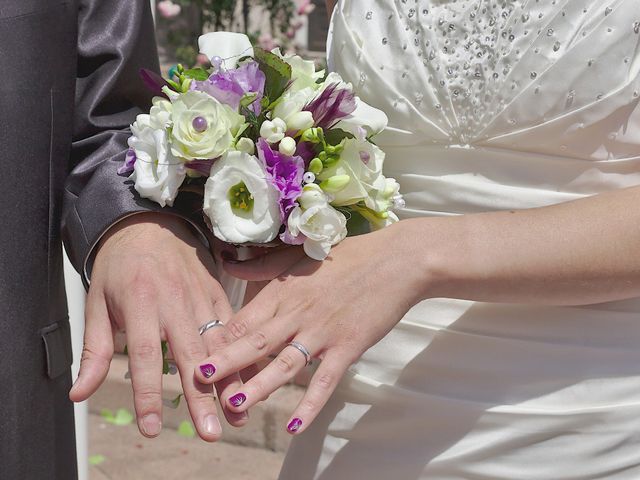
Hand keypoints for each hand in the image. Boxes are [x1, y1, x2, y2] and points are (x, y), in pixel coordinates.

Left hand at [69, 213, 247, 440]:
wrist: (149, 222)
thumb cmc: (118, 266)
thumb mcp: (96, 303)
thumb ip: (93, 351)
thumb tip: (79, 394)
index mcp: (139, 303)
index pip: (143, 357)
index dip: (148, 395)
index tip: (152, 429)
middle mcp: (174, 301)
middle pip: (190, 355)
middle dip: (202, 397)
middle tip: (210, 432)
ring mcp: (200, 296)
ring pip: (218, 344)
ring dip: (230, 380)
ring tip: (237, 413)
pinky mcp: (217, 292)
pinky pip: (231, 327)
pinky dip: (240, 354)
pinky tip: (249, 378)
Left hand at [194, 221, 426, 433]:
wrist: (395, 262)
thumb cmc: (348, 256)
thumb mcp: (300, 255)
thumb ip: (263, 265)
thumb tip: (228, 264)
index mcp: (284, 290)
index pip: (243, 319)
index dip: (219, 340)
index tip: (197, 355)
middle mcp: (298, 312)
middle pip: (255, 342)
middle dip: (226, 363)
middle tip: (198, 380)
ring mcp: (323, 332)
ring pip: (285, 364)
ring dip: (260, 385)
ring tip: (235, 405)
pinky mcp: (348, 347)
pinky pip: (325, 382)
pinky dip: (309, 406)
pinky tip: (293, 428)